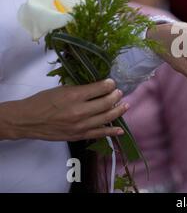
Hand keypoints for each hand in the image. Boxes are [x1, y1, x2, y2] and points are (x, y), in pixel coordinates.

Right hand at [0, 79, 127, 140]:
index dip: (110, 84)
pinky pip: (99, 134)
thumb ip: (81, 89)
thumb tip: (99, 87)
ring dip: (118, 111)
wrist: (28, 120)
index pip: (100, 89)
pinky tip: (120, 129)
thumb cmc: (43, 101)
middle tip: (119, 92)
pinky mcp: (78, 136)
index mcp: (74, 96)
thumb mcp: (62, 89)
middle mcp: (79, 111)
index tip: (112, 82)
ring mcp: (80, 126)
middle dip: (116, 96)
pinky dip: (111, 132)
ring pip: (106, 118)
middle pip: (106, 103)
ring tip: (125, 105)